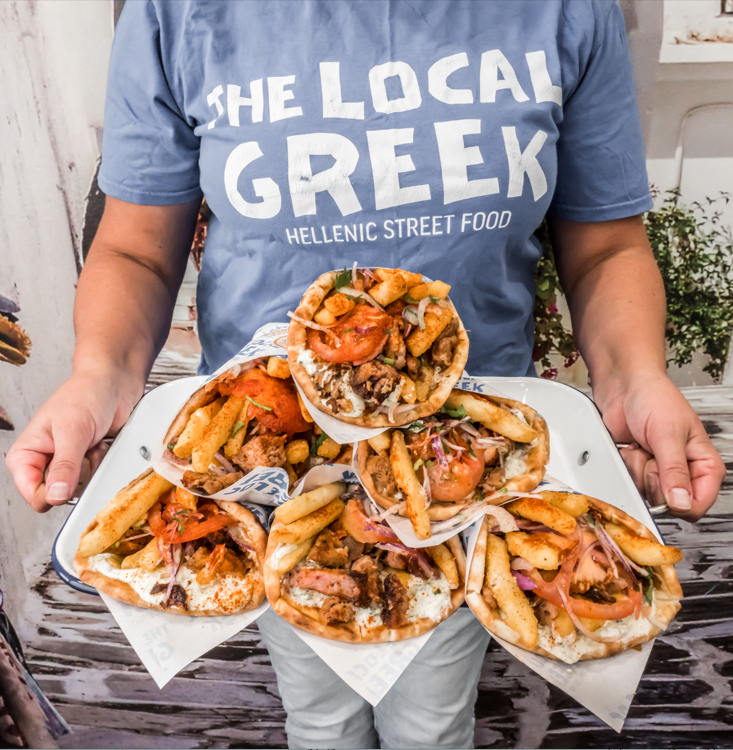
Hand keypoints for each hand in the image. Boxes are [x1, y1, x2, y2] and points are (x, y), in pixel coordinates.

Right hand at [5, 367, 140, 512]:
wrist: (114, 383)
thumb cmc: (86, 395)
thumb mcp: (73, 431)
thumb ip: (65, 466)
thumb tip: (55, 495)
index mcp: (26, 454)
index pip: (32, 493)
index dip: (52, 494)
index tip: (70, 481)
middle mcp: (44, 462)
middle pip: (58, 495)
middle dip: (77, 475)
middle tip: (82, 450)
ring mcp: (68, 463)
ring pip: (80, 488)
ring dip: (93, 466)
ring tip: (92, 443)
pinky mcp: (88, 462)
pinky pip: (97, 478)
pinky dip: (103, 462)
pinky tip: (101, 445)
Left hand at [597, 372, 724, 521]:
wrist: (624, 386)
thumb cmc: (654, 398)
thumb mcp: (668, 434)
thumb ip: (674, 470)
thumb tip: (681, 503)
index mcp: (704, 464)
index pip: (698, 504)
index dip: (679, 503)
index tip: (664, 485)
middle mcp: (683, 471)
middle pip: (668, 503)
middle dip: (653, 478)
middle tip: (651, 453)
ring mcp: (659, 471)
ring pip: (646, 494)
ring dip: (637, 470)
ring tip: (641, 447)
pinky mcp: (638, 468)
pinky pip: (628, 483)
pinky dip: (625, 466)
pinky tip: (629, 449)